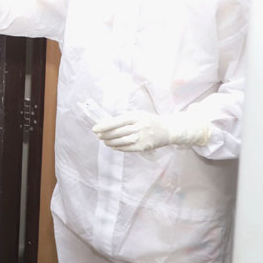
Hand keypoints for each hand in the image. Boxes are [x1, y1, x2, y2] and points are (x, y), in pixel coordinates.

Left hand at [92, 110, 210, 151]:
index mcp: (137, 117)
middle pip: (117, 132)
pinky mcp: (143, 147)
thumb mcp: (138, 114)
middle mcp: (139, 127)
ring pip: (121, 141)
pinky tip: (112, 146)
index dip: (104, 126)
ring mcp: (142, 138)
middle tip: (98, 135)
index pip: (117, 121)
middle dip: (105, 135)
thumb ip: (124, 118)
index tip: (95, 129)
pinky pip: (127, 148)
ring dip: (109, 142)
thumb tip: (106, 124)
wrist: (168, 130)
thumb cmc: (149, 120)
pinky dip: (118, 147)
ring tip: (104, 140)